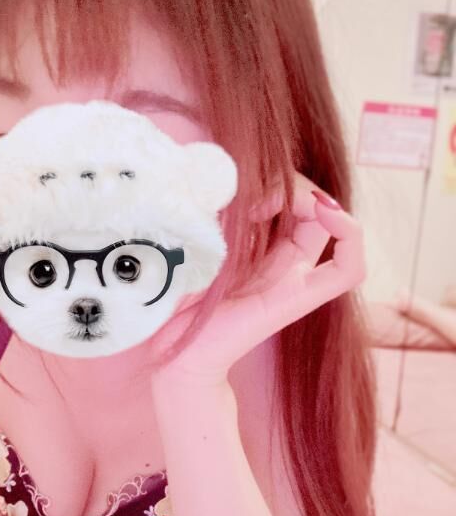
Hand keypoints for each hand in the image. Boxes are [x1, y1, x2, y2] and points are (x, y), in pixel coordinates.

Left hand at [150, 181, 365, 389]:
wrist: (165, 339)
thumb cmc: (170, 287)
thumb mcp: (195, 227)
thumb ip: (222, 199)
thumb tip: (250, 176)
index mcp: (252, 243)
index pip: (285, 196)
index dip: (275, 178)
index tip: (242, 185)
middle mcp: (277, 259)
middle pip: (310, 206)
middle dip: (295, 184)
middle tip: (264, 190)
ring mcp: (292, 278)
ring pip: (333, 229)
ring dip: (318, 200)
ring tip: (286, 199)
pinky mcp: (299, 298)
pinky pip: (348, 271)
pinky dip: (350, 236)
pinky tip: (325, 213)